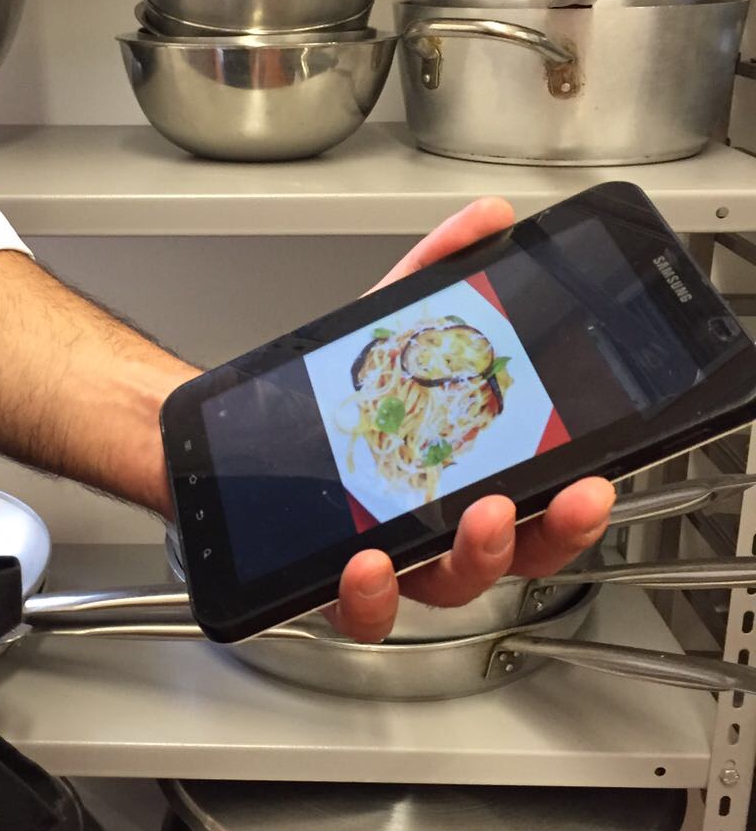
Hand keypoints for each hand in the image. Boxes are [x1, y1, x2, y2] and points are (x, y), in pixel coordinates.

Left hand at [327, 197, 614, 642]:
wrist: (238, 436)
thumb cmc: (330, 400)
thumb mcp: (387, 331)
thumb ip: (440, 275)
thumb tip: (488, 219)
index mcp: (467, 479)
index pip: (542, 508)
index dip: (574, 506)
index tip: (592, 480)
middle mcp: (437, 532)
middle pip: (510, 556)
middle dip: (538, 532)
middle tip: (544, 498)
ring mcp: (389, 564)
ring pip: (446, 587)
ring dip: (470, 556)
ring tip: (472, 517)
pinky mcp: (329, 585)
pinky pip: (360, 611)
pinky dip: (371, 593)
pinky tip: (365, 561)